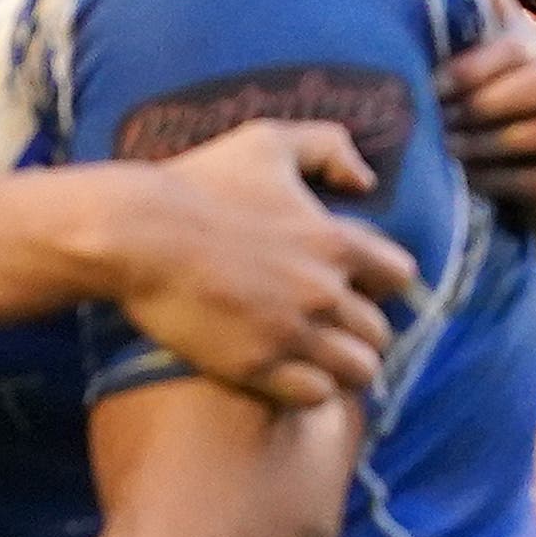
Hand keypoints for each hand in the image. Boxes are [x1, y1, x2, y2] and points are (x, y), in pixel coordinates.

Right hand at [110, 119, 422, 407]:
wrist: (135, 233)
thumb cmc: (199, 183)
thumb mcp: (268, 141)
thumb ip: (328, 147)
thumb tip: (366, 182)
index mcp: (336, 242)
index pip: (400, 278)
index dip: (380, 282)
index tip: (353, 283)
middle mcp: (324, 292)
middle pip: (380, 332)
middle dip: (359, 331)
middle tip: (329, 328)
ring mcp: (292, 333)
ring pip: (358, 371)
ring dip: (342, 366)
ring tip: (317, 358)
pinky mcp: (256, 366)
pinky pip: (315, 395)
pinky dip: (310, 388)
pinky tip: (289, 374)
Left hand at [447, 0, 535, 237]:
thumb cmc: (493, 104)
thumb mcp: (480, 52)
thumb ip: (464, 10)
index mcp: (533, 49)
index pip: (517, 46)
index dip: (474, 65)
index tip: (430, 84)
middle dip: (480, 102)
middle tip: (434, 118)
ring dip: (484, 142)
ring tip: (444, 149)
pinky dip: (498, 180)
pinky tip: (465, 180)